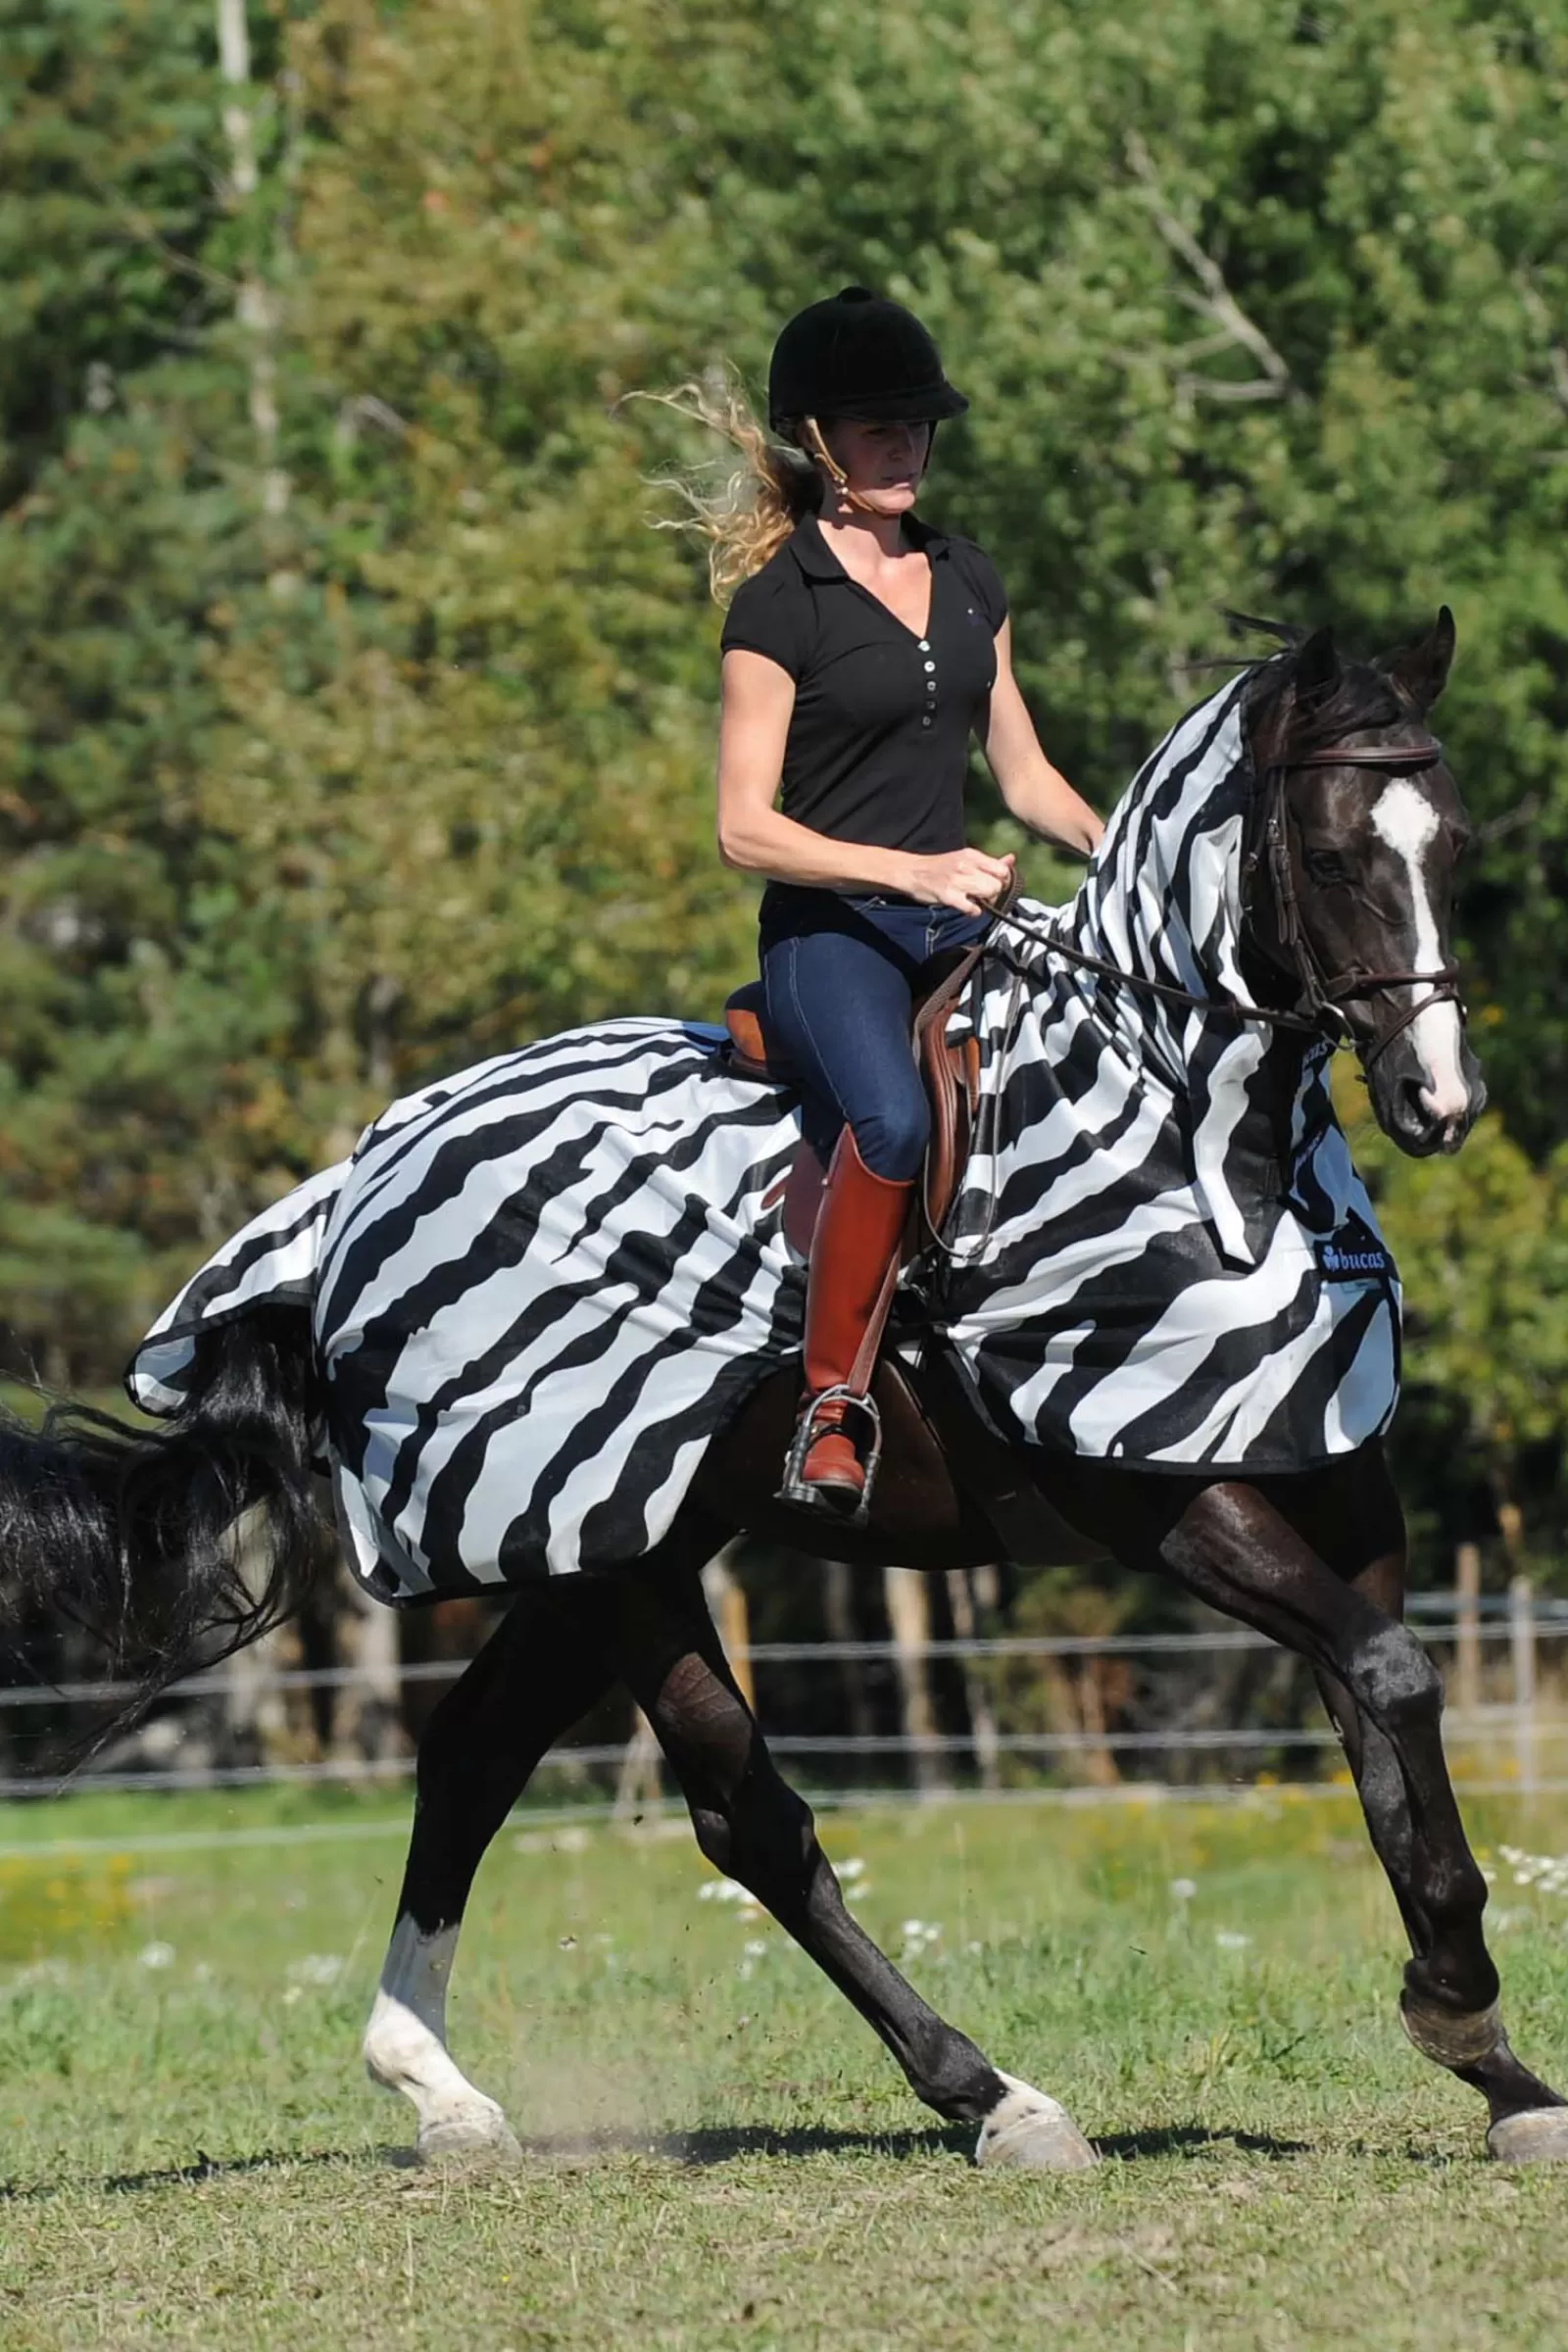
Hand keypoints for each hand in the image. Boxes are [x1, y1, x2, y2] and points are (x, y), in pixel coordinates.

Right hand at [901, 847, 1015, 915]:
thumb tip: (1011, 859)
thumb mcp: (965, 858)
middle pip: (997, 884)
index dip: (1003, 880)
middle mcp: (966, 866)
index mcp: (972, 855)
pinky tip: (967, 907)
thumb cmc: (940, 867)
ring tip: (975, 901)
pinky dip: (973, 911)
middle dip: (994, 893)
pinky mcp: (949, 896)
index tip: (994, 884)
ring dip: (986, 902)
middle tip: (984, 895)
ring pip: (988, 893)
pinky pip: (972, 908)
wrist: (912, 871)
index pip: (1002, 869)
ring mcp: (957, 881)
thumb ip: (989, 862)